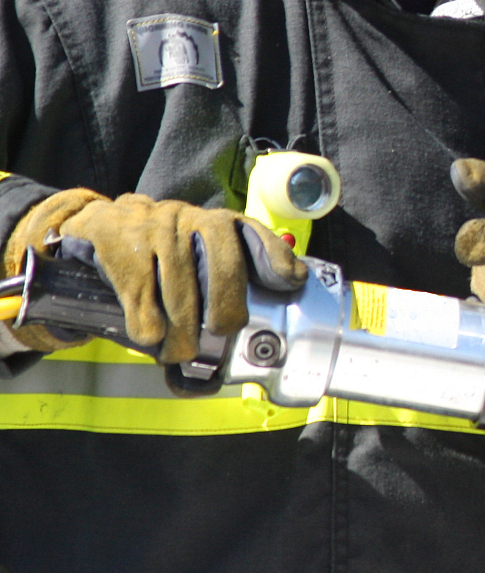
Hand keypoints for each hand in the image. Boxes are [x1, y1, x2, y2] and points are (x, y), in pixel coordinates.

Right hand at [3, 189, 304, 359]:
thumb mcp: (202, 246)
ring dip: (183, 329)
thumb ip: (235, 270)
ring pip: (180, 289)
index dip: (275, 257)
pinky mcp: (123, 250)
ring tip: (183, 351)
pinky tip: (152, 336)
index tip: (291, 282)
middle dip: (227, 305)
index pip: (254, 233)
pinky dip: (148, 325)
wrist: (104, 223)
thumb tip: (272, 309)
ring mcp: (157, 233)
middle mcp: (192, 221)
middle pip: (222, 266)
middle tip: (224, 331)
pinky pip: (142, 296)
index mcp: (218, 221)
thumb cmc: (167, 246)